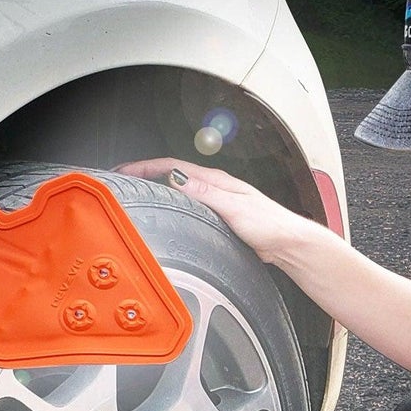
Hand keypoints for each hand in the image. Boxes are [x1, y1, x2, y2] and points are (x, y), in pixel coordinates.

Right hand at [113, 157, 305, 264]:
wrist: (288, 243)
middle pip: (172, 174)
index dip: (145, 167)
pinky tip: (166, 211)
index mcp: (215, 180)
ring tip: (137, 191)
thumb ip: (206, 193)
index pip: (172, 166)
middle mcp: (214, 187)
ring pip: (178, 189)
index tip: (124, 170)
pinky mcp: (219, 216)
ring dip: (156, 187)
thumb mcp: (234, 207)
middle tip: (123, 180)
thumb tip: (177, 180)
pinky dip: (171, 202)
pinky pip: (187, 204)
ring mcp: (216, 201)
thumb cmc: (269, 225)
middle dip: (144, 174)